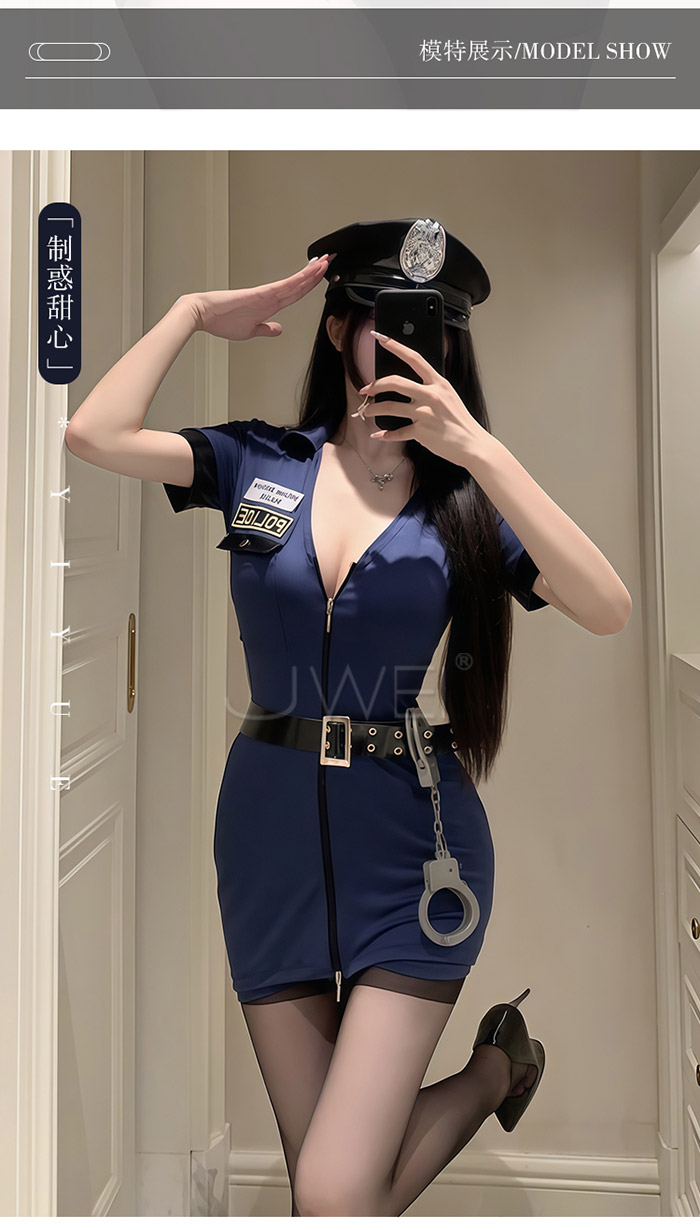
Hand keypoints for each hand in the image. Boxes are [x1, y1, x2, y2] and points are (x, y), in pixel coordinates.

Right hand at [185, 254, 333, 340]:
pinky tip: (313, 271)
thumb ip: (266, 329)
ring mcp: (268, 293)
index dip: (310, 285)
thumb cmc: (221, 321)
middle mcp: (271, 296)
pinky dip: (301, 278)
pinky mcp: (263, 292)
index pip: (296, 294)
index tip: (322, 276)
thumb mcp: (251, 331)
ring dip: (313, 272)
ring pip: (297, 282)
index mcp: (270, 305)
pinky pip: (287, 285)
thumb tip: (278, 329)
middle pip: (300, 284)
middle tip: (330, 260)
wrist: (203, 314)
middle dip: (317, 273)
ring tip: (327, 260)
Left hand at [359, 331, 486, 465]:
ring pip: (390, 407)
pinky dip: (385, 435)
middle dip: (375, 385)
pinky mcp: (421, 432)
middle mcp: (430, 395)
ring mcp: (425, 413)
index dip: (395, 346)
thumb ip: (431, 389)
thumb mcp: (449, 397)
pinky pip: (397, 432)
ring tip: (367, 411)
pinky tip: (378, 435)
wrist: (471, 444)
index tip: (380, 338)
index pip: (414, 358)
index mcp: (439, 383)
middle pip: (395, 382)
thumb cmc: (460, 421)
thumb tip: (410, 387)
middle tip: (366, 390)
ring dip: (373, 409)